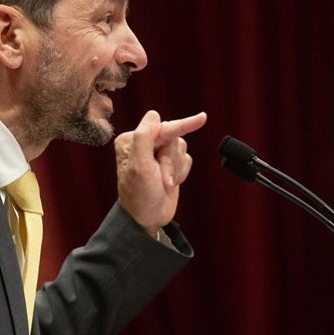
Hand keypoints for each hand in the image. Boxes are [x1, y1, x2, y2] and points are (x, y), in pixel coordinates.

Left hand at [115, 110, 206, 232]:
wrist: (148, 219)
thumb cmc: (140, 196)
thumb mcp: (139, 167)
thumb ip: (144, 138)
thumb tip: (153, 114)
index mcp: (131, 141)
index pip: (161, 128)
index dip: (181, 126)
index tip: (202, 118)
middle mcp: (144, 144)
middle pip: (173, 139)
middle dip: (171, 161)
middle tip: (163, 180)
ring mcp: (158, 154)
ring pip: (181, 149)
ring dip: (176, 169)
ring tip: (165, 184)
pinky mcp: (170, 164)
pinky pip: (186, 159)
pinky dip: (181, 173)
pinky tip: (170, 184)